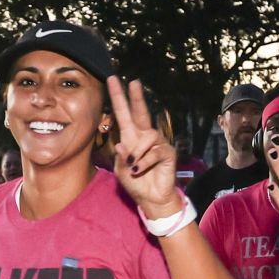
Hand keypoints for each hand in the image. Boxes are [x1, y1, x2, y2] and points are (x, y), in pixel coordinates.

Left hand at [106, 76, 179, 217]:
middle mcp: (144, 137)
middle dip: (136, 98)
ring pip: (148, 137)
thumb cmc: (135, 183)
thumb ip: (120, 157)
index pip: (123, 114)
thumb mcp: (121, 171)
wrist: (150, 198)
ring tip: (132, 165)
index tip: (111, 80)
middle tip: (133, 82)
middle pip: (141, 112)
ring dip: (138, 151)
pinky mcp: (167, 153)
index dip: (118, 98)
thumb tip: (122, 143)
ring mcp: (157, 144)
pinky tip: (139, 170)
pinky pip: (155, 152)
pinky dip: (144, 162)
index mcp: (131, 138)